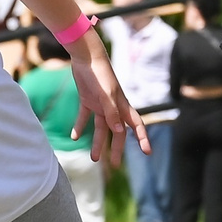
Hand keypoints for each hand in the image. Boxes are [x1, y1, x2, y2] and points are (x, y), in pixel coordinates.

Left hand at [65, 42, 144, 166]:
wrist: (86, 55)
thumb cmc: (99, 73)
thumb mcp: (105, 94)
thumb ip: (111, 112)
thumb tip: (119, 131)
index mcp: (121, 105)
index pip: (135, 125)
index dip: (142, 138)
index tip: (147, 152)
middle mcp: (112, 107)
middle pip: (117, 132)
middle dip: (116, 149)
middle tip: (114, 165)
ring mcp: (100, 103)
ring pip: (100, 128)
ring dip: (97, 142)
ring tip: (94, 158)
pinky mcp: (87, 99)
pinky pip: (84, 116)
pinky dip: (79, 126)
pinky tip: (74, 137)